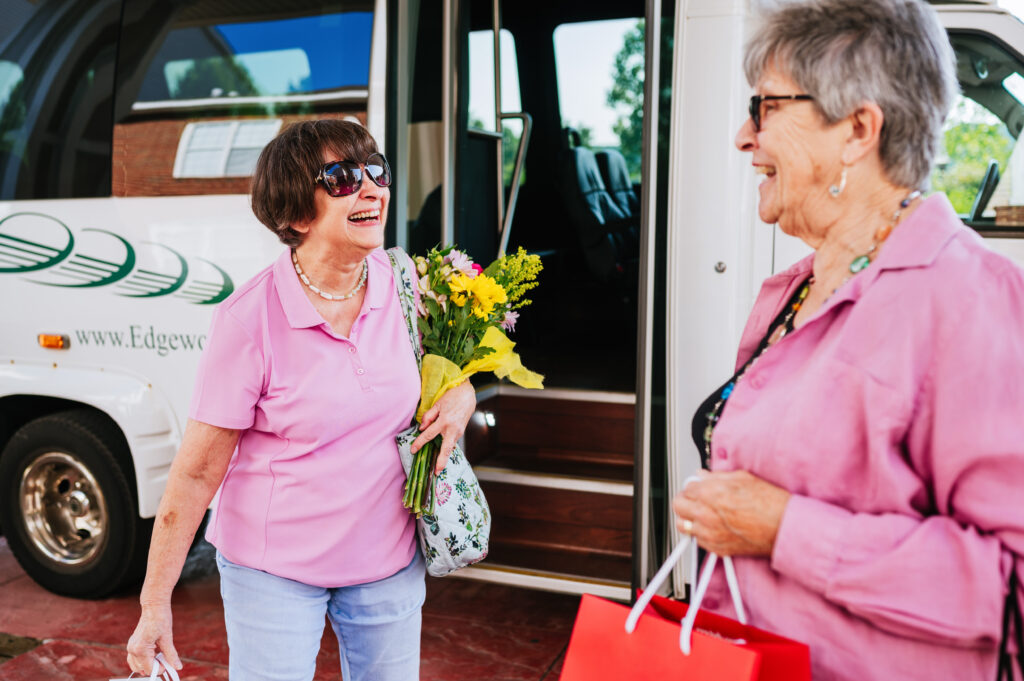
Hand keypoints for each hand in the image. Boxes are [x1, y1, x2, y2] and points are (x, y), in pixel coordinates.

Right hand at [126, 603, 181, 674]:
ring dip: (148, 664)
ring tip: (159, 655)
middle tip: (165, 658)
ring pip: (136, 666)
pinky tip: (153, 654)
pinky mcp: (132, 644)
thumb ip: (171, 655)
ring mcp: (130, 647)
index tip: (168, 665)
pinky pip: (134, 659)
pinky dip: (143, 661)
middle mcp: (133, 650)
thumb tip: (178, 667)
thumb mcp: (167, 638)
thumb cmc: (161, 619)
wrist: (154, 607)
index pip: (149, 669)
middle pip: (142, 669)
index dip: (160, 669)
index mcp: (141, 649)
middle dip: (154, 667)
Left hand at [411, 380, 475, 472]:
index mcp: (444, 421)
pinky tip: (442, 454)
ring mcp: (458, 432)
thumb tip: (422, 428)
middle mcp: (452, 429)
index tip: (413, 450)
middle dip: (441, 462)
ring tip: (438, 466)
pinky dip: (447, 448)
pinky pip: (452, 442)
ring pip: (449, 447)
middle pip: (446, 449)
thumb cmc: (452, 397)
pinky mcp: (461, 432)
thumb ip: (428, 417)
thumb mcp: (437, 404)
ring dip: (444, 457)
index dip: (419, 443)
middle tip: (436, 472)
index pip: (429, 435)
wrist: (468, 395)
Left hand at [672, 470, 790, 556]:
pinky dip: (701, 534)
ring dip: (689, 518)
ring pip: (683, 525)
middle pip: (678, 506)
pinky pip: (697, 540)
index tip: (699, 487)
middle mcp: (705, 514)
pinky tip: (713, 527)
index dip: (694, 486)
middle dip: (685, 500)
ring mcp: (709, 533)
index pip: (686, 487)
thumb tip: (703, 475)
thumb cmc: (768, 503)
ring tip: (700, 515)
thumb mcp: (742, 478)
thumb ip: (717, 476)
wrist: (783, 527)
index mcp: (709, 493)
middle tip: (694, 499)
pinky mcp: (716, 548)